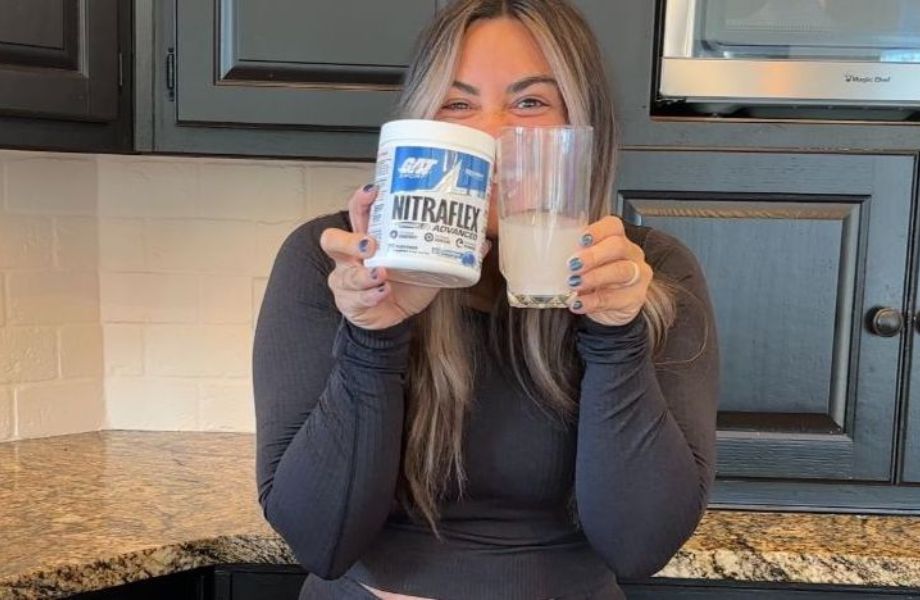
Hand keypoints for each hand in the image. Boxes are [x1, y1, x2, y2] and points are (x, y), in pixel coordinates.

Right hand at [320, 185, 439, 329]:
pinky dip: (370, 295)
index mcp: (368, 237)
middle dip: (350, 240)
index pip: (357, 212)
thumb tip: (482, 243)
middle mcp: (351, 256)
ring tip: (381, 273)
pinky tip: (382, 293)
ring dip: (363, 274)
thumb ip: (448, 252)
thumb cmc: (404, 283)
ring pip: (343, 274)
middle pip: (333, 240)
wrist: (393, 315)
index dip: (361, 200)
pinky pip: (354, 298)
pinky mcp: (349, 301)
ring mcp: (346, 280)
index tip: (374, 191)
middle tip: (370, 243)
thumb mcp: (427, 264)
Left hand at [565, 215, 651, 326]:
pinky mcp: (635, 298)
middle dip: (594, 255)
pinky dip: (592, 302)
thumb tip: (542, 250)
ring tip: (573, 283)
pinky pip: (614, 299)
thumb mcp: (584, 264)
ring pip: (621, 271)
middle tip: (572, 264)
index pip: (613, 226)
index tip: (580, 239)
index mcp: (618, 239)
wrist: (610, 310)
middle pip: (618, 246)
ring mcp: (637, 276)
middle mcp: (631, 254)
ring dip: (594, 277)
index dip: (597, 230)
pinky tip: (578, 303)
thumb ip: (571, 254)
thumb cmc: (594, 279)